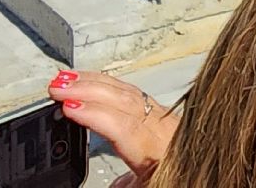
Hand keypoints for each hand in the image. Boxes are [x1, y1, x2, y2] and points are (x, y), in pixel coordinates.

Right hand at [47, 70, 177, 183]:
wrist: (197, 170)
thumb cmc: (173, 178)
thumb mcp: (145, 187)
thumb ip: (124, 184)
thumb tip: (113, 183)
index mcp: (159, 151)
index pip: (126, 127)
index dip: (97, 115)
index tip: (70, 106)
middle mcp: (163, 128)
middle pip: (126, 102)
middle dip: (89, 90)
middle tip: (58, 87)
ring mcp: (162, 116)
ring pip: (128, 92)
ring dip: (94, 83)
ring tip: (65, 79)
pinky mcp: (158, 111)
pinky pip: (130, 92)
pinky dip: (106, 84)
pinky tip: (89, 81)